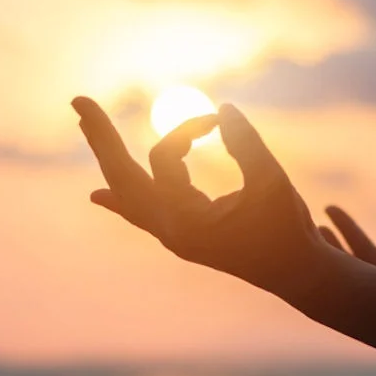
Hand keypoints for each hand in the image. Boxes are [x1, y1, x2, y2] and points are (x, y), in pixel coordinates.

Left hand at [72, 96, 327, 301]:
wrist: (298, 275)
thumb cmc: (288, 229)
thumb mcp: (271, 181)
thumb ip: (246, 144)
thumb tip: (223, 109)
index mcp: (184, 222)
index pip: (163, 158)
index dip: (184, 129)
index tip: (215, 117)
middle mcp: (169, 231)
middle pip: (121, 176)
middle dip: (101, 138)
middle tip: (77, 101)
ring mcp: (173, 236)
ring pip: (127, 194)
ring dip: (109, 160)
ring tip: (86, 128)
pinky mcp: (183, 236)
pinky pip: (140, 214)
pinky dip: (120, 199)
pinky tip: (99, 196)